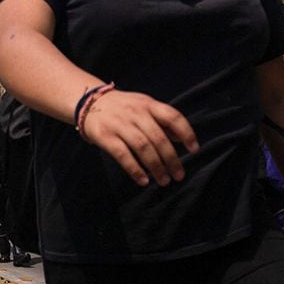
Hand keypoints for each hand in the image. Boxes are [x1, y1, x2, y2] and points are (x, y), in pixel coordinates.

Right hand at [80, 89, 198, 186]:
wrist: (89, 102)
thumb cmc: (123, 108)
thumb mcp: (144, 106)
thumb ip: (162, 121)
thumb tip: (181, 139)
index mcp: (148, 104)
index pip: (173, 116)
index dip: (186, 133)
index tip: (194, 150)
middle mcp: (135, 112)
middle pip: (159, 137)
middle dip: (171, 159)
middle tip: (179, 175)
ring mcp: (119, 124)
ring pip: (143, 147)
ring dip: (156, 167)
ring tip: (164, 180)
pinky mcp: (105, 136)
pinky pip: (123, 155)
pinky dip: (135, 169)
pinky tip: (143, 180)